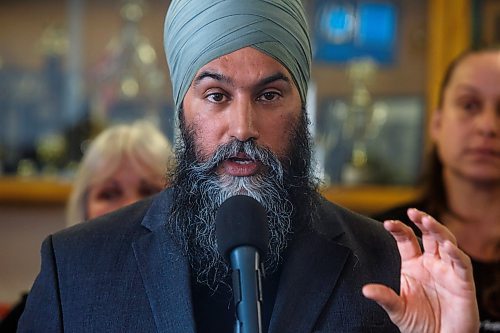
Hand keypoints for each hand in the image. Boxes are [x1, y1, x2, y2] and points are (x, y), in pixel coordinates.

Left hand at [362, 208, 479, 332]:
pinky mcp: (463, 282)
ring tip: (427, 221)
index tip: (388, 223)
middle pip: (429, 234)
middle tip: (413, 212)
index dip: (399, 229)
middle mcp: (431, 263)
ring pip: (446, 242)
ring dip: (438, 230)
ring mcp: (447, 271)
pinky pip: (461, 264)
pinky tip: (447, 246)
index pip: (406, 240)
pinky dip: (456, 254)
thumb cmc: (420, 324)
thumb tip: (366, 290)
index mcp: (413, 265)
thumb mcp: (397, 310)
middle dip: (422, 221)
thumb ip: (384, 297)